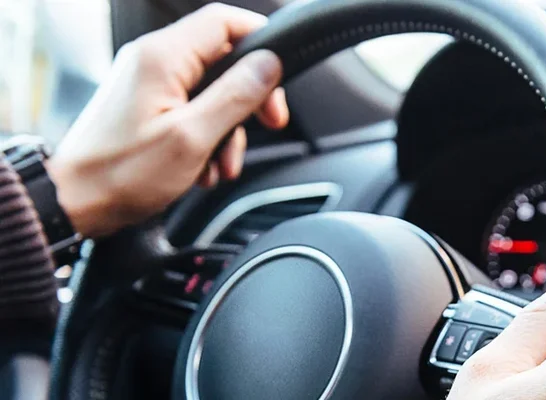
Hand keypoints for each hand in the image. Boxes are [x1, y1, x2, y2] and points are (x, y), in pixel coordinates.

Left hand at [46, 3, 288, 237]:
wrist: (71, 202)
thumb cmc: (120, 172)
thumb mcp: (192, 137)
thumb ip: (236, 96)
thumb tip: (269, 65)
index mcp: (163, 57)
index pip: (225, 21)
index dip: (262, 43)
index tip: (279, 76)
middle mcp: (153, 60)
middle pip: (224, 57)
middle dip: (250, 95)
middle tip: (267, 122)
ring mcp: (148, 82)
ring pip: (212, 88)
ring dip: (229, 126)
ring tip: (222, 163)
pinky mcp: (145, 104)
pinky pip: (192, 107)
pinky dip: (207, 135)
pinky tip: (203, 167)